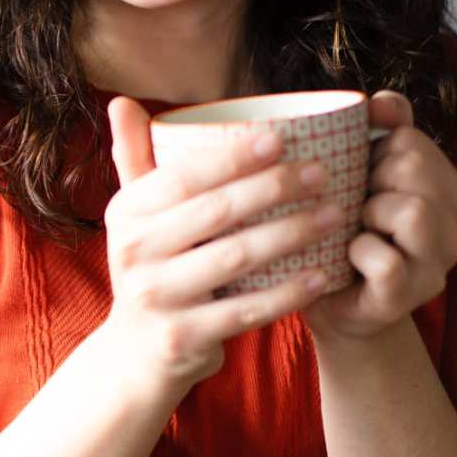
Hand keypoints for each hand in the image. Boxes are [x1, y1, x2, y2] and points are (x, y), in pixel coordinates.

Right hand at [103, 96, 340, 392]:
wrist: (136, 355)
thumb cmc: (151, 268)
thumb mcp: (134, 217)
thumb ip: (133, 158)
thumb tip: (121, 100)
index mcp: (126, 213)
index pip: (184, 177)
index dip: (233, 156)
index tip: (281, 139)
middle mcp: (134, 253)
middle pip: (216, 212)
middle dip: (274, 188)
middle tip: (322, 172)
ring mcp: (156, 298)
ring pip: (237, 258)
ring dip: (292, 234)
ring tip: (336, 215)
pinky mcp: (183, 337)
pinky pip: (246, 310)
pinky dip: (289, 292)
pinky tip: (323, 274)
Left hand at [301, 91, 456, 345]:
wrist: (330, 300)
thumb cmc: (345, 231)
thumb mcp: (364, 175)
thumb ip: (383, 132)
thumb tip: (381, 101)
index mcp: (454, 192)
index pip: (412, 139)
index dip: (373, 153)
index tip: (363, 179)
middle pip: (415, 168)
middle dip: (370, 180)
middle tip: (355, 206)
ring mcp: (439, 266)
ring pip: (414, 211)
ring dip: (368, 214)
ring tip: (357, 229)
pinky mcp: (410, 296)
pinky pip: (386, 260)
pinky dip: (358, 252)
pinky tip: (350, 258)